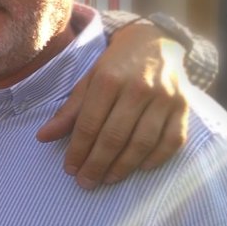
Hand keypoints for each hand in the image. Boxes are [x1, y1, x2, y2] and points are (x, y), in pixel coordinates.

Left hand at [36, 22, 188, 188]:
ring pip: (143, 142)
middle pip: (115, 136)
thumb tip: (42, 137)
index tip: (69, 169)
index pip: (90, 124)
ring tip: (107, 179)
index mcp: (109, 79)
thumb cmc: (115, 66)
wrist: (154, 42)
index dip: (78, 150)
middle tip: (85, 182)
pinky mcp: (184, 107)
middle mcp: (138, 88)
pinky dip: (157, 158)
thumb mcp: (88, 81)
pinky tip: (140, 168)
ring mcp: (164, 98)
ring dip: (123, 167)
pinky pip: (173, 140)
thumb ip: (69, 111)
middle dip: (97, 164)